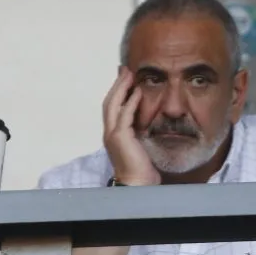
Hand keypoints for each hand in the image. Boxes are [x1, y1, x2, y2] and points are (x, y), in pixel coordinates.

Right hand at [102, 69, 159, 186]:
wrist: (137, 184)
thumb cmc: (141, 169)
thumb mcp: (140, 145)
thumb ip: (139, 131)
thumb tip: (147, 121)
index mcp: (113, 134)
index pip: (112, 108)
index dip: (117, 92)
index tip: (125, 78)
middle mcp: (109, 132)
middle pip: (109, 102)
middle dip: (117, 84)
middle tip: (125, 69)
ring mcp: (112, 135)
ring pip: (113, 104)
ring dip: (121, 87)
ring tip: (130, 74)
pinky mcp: (120, 137)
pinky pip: (124, 115)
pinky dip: (130, 102)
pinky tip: (138, 92)